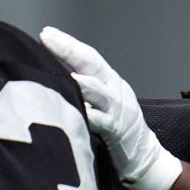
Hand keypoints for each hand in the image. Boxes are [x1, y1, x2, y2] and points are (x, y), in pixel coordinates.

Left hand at [40, 26, 181, 189]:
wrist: (143, 156)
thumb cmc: (118, 129)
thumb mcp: (103, 103)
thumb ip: (84, 89)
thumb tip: (52, 74)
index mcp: (110, 82)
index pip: (88, 57)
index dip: (68, 44)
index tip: (46, 33)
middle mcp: (114, 91)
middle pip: (92, 65)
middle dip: (69, 50)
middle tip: (47, 38)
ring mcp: (117, 110)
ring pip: (98, 91)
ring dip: (82, 82)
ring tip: (67, 73)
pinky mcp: (116, 131)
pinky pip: (100, 121)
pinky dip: (89, 114)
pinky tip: (78, 109)